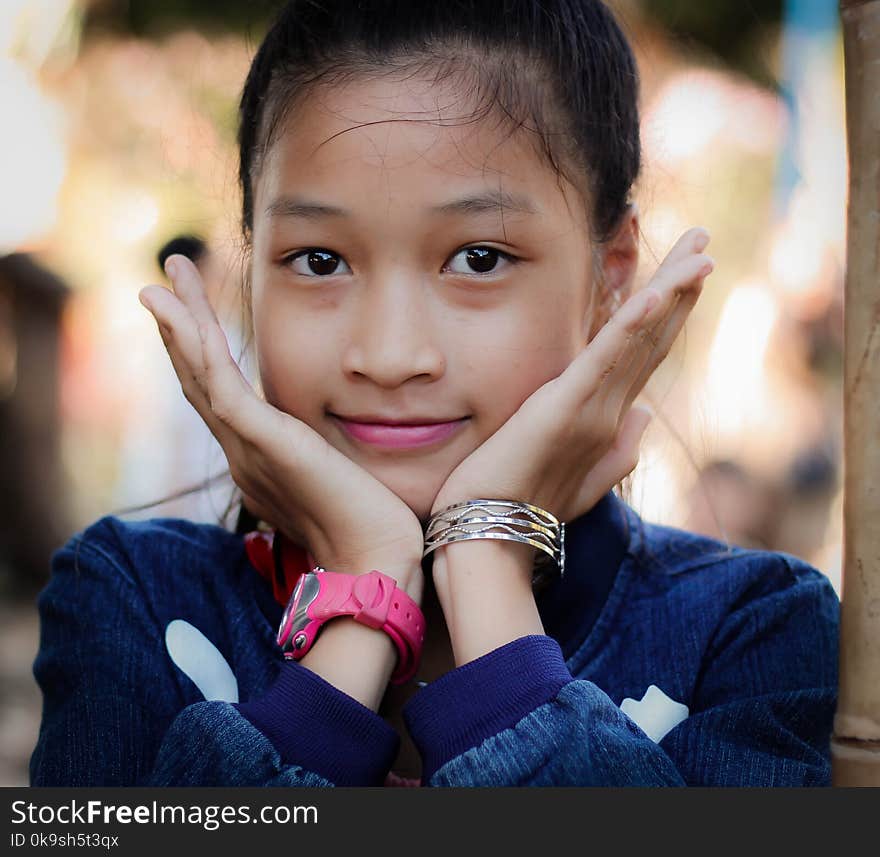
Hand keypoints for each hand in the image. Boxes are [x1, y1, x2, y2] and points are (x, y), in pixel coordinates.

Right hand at [138, 255, 424, 594]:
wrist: (375, 562)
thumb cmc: (369, 525)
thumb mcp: (338, 475)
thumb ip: (322, 454)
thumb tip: (334, 441)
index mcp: (258, 458)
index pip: (221, 394)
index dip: (201, 351)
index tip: (194, 312)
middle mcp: (242, 452)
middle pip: (199, 377)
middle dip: (183, 324)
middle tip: (166, 279)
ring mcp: (248, 449)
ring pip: (201, 373)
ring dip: (183, 320)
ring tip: (170, 272)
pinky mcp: (264, 444)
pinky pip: (220, 386)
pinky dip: (196, 346)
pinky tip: (180, 312)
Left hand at [431, 227, 713, 524]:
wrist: (492, 542)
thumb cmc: (524, 510)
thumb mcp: (577, 479)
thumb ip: (617, 451)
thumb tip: (644, 417)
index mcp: (606, 422)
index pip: (645, 356)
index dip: (669, 313)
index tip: (684, 275)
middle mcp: (609, 413)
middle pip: (653, 339)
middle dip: (680, 287)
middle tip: (704, 240)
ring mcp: (591, 412)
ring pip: (639, 342)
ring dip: (670, 292)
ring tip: (698, 250)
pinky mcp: (564, 412)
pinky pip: (603, 361)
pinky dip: (631, 327)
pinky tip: (653, 294)